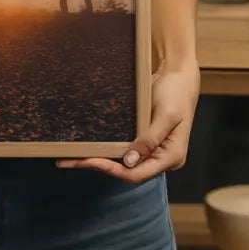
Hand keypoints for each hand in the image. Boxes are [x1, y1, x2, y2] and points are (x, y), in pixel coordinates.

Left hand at [56, 58, 199, 182]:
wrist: (179, 74)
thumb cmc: (176, 92)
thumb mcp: (166, 115)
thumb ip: (150, 139)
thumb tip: (129, 162)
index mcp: (171, 157)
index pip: (137, 174)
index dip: (112, 170)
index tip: (89, 161)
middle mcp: (161, 158)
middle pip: (127, 171)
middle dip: (99, 166)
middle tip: (69, 161)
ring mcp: (152, 149)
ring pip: (123, 162)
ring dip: (100, 159)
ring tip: (72, 157)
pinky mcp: (144, 138)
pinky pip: (124, 148)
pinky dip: (108, 148)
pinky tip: (90, 146)